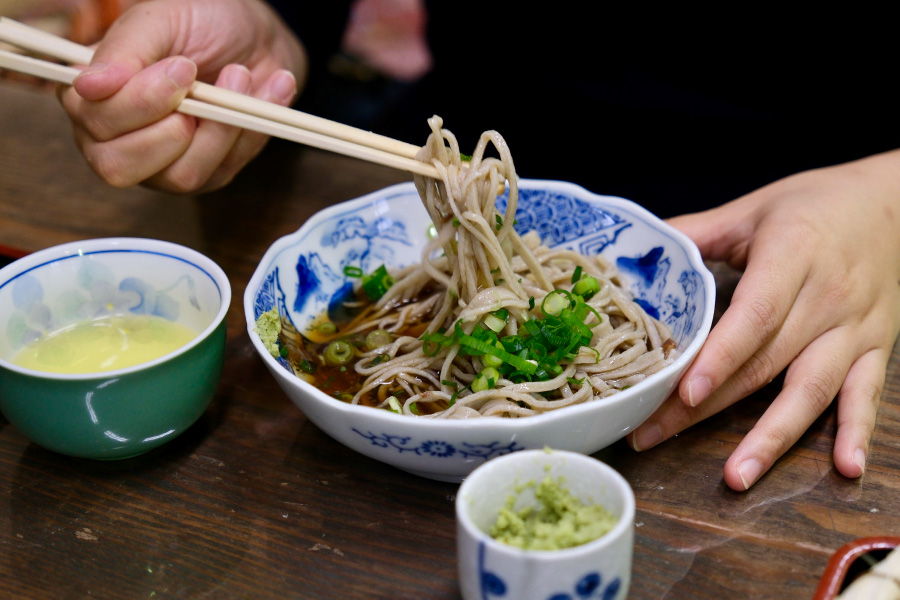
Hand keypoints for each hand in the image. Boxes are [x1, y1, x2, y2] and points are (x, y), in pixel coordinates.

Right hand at [58, 0, 305, 192]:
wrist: (254, 33)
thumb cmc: (198, 22)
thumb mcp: (158, 20)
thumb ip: (122, 51)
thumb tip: (87, 86)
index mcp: (93, 99)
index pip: (96, 124)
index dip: (139, 103)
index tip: (182, 67)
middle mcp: (120, 140)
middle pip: (120, 167)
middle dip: (170, 128)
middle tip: (199, 81)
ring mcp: (165, 163)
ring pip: (181, 176)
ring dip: (219, 127)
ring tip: (240, 74)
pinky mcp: (209, 172)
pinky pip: (227, 167)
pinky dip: (253, 128)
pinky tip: (271, 87)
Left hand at [628, 149, 899, 489]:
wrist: (892, 201)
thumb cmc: (814, 204)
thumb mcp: (751, 209)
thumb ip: (695, 232)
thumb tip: (635, 254)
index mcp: (792, 256)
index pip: (754, 315)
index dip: (719, 356)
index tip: (684, 391)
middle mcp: (828, 298)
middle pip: (766, 362)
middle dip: (708, 407)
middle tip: (657, 436)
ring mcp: (856, 328)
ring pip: (813, 390)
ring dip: (773, 437)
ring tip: (736, 475)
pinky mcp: (876, 347)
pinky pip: (867, 394)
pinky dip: (856, 431)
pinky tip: (845, 468)